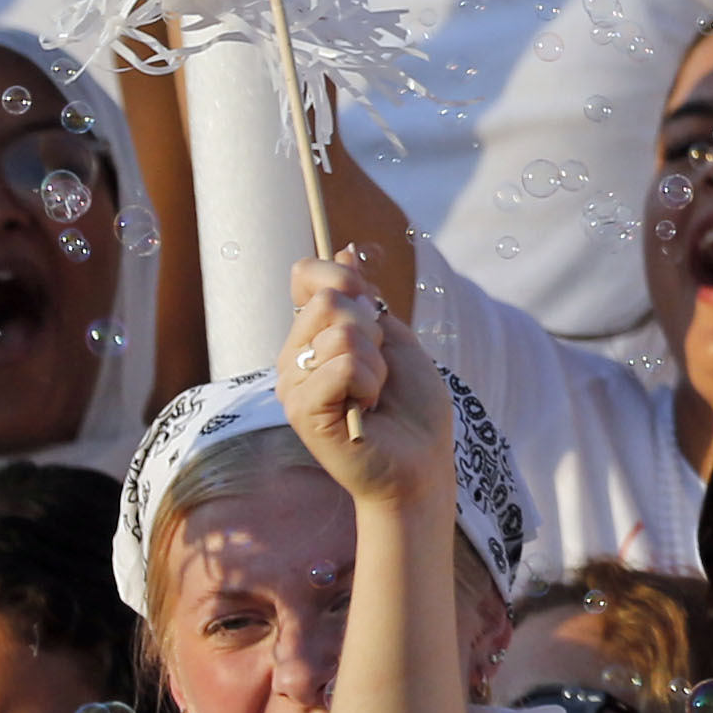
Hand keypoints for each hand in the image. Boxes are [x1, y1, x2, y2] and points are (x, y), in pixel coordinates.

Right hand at [280, 249, 456, 505]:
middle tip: (379, 369)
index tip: (374, 310)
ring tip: (374, 394)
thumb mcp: (396, 339)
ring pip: (340, 333)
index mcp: (313, 335)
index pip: (308, 276)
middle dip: (372, 329)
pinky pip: (342, 366)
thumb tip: (346, 250)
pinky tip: (366, 409)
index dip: (346, 280)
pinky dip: (370, 383)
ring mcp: (293, 383)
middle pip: (328, 300)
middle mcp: (293, 356)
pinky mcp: (302, 410)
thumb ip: (367, 299)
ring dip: (377, 363)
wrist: (419, 462)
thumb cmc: (411, 406)